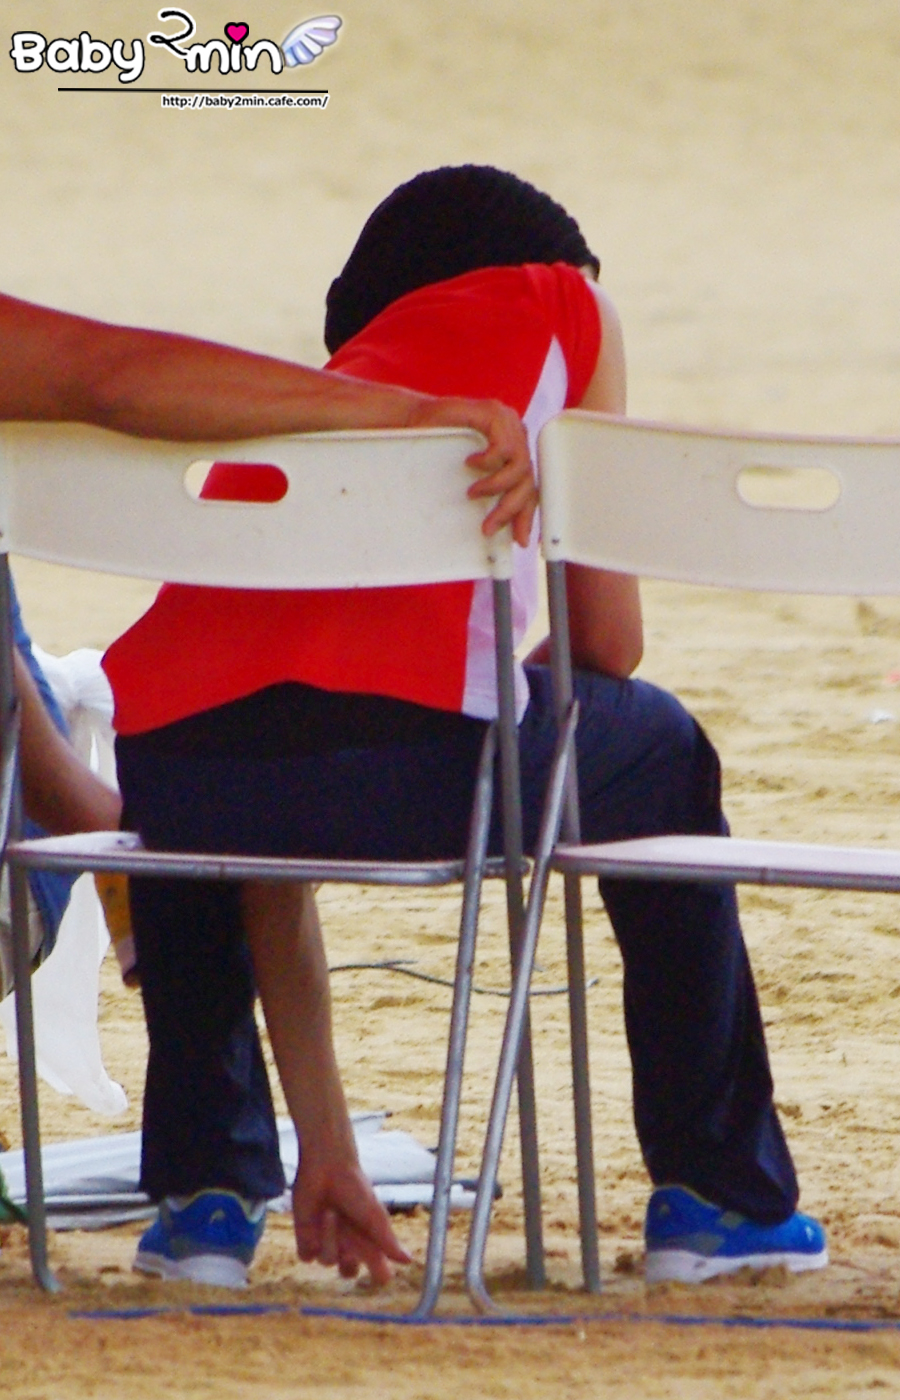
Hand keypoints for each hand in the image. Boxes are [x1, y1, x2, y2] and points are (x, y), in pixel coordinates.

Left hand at [292, 1149, 410, 1286]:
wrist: (327, 1167)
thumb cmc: (356, 1188)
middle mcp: (348, 1245)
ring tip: (330, 1213)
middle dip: (348, 1262)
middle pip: (348, 1272)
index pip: (376, 1270)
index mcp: (368, 1241)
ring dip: (329, 1238)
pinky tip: (314, 1223)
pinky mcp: (306, 1239)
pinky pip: (307, 1257)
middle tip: (349, 1243)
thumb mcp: (375, 1215)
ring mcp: (326, 1243)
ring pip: (327, 1261)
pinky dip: (311, 1242)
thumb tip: (409, 1261)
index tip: (378, 1270)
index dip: (377, 1273)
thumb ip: (388, 1241)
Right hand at [408, 395, 536, 547]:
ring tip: (473, 493)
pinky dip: (488, 462)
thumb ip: (487, 489)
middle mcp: (516, 435)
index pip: (530, 486)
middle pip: (527, 481)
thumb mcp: (469, 474)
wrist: (416, 419)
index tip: (519, 539)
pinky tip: (471, 463)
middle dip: (509, 509)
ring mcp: (508, 422)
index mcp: (514, 449)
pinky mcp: (494, 414)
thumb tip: (495, 526)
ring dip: (496, 488)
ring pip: (520, 467)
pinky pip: (504, 448)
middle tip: (489, 526)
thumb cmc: (439, 446)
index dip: (527, 515)